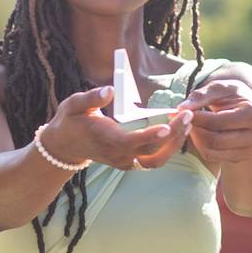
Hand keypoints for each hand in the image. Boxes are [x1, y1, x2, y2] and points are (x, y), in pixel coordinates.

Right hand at [42, 86, 193, 170]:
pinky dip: (168, 147)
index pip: (131, 141)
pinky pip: (153, 160)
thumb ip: (91, 98)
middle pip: (151, 152)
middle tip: (187, 115)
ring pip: (156, 160)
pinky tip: (178, 130)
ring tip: (187, 123)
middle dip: (173, 135)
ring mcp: (124, 161)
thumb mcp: (73, 105)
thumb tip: (110, 90)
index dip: (150, 135)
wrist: (64, 146)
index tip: (168, 126)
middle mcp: (117, 154)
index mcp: (104, 138)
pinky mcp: (129, 163)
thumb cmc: (70, 121)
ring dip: (174, 145)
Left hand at [178, 80, 251, 163]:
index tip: (181, 110)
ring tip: (191, 125)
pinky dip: (200, 146)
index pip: (217, 122)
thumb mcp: (219, 88)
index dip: (196, 117)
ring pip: (211, 152)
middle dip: (194, 129)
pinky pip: (212, 157)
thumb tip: (182, 108)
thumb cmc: (232, 96)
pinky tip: (199, 134)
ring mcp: (251, 150)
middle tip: (183, 120)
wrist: (249, 110)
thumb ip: (201, 95)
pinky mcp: (241, 158)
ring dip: (195, 138)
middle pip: (214, 140)